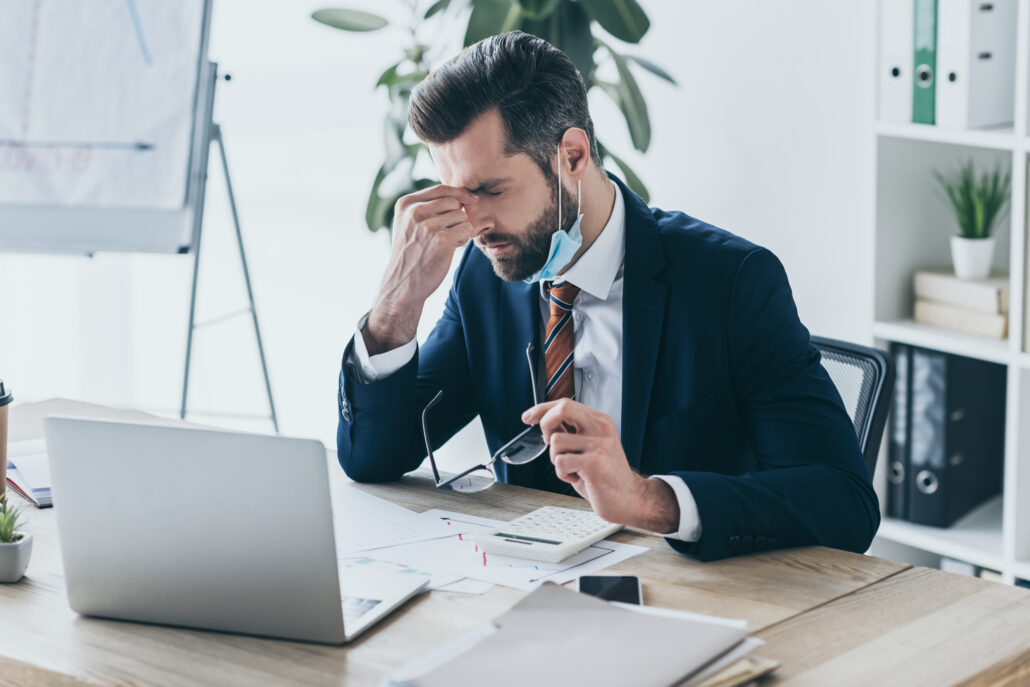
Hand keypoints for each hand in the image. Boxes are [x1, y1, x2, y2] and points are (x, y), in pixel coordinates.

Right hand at [363, 185, 479, 353]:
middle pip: (454, 202)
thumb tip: (464, 196)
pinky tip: (449, 249)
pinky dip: (462, 240)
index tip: (472, 199)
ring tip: (444, 243)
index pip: (441, 189)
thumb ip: (429, 207)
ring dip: (459, 230)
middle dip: (457, 217)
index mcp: (406, 204)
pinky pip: (466, 230)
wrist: (403, 283)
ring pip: (462, 217)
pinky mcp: (442, 240)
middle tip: (446, 234)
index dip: (460, 192)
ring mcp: (428, 225)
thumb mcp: (409, 224)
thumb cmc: (410, 253)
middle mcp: (415, 212)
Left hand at [521, 399, 679, 532]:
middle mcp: (601, 428)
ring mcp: (599, 444)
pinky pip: (560, 462)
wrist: (630, 499)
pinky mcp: (594, 461)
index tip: (528, 417)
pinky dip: (562, 474)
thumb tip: (544, 422)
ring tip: (573, 469)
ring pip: (556, 440)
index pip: (566, 404)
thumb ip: (571, 433)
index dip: (542, 409)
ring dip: (556, 459)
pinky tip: (577, 478)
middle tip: (547, 440)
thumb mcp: (588, 448)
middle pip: (563, 408)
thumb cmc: (606, 477)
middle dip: (546, 422)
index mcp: (600, 421)